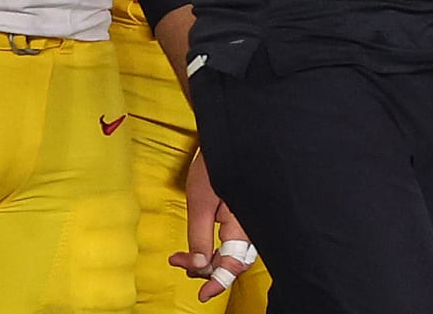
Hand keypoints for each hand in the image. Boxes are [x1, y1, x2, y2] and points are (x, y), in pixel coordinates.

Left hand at [169, 149, 259, 301]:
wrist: (232, 138)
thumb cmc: (217, 162)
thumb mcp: (200, 200)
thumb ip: (199, 235)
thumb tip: (196, 265)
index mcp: (244, 226)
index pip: (232, 266)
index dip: (217, 283)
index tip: (202, 294)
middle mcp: (251, 227)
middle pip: (231, 263)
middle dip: (205, 269)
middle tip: (180, 263)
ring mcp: (249, 221)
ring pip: (231, 253)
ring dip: (208, 258)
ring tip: (184, 257)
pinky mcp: (244, 214)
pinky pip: (233, 240)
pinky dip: (214, 245)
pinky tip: (200, 243)